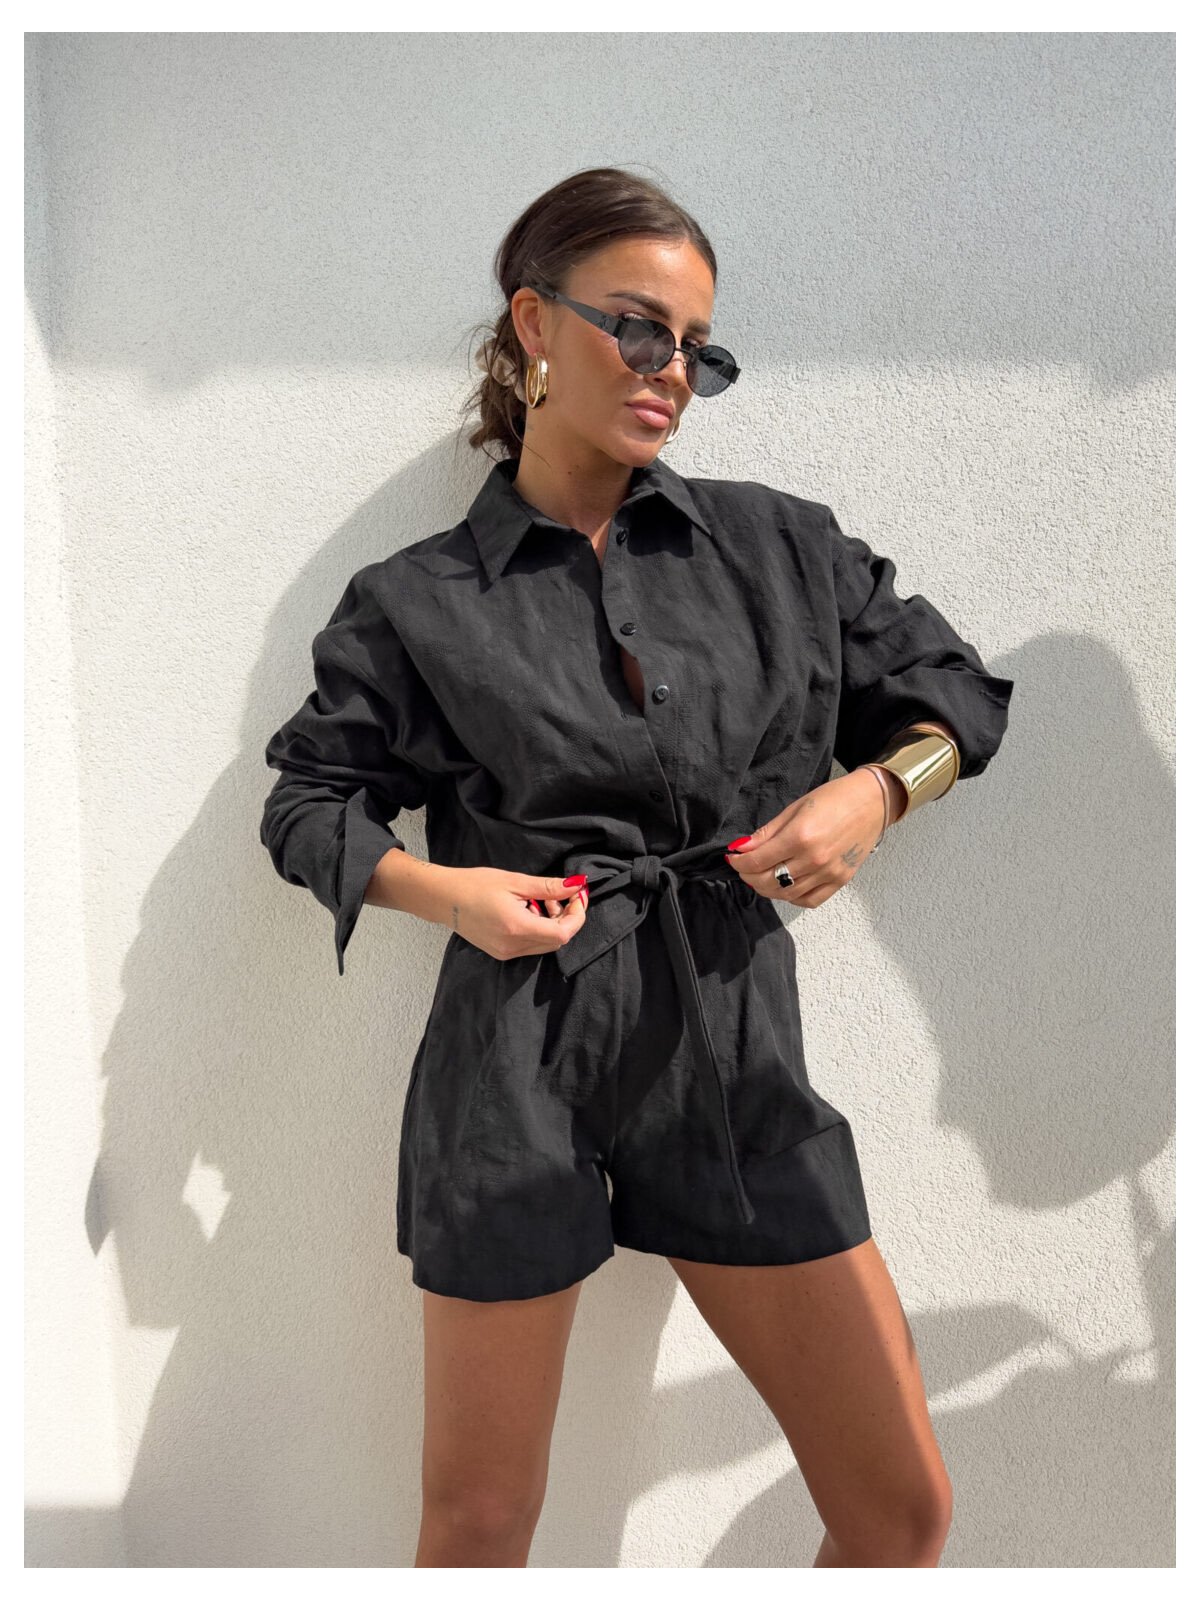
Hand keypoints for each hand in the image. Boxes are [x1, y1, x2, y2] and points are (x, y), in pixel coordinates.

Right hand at [436, 867, 588, 958]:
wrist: (444, 899)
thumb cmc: (475, 885)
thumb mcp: (515, 881)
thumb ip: (548, 887)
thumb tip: (577, 886)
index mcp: (517, 927)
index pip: (563, 934)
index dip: (577, 916)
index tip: (577, 896)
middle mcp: (513, 946)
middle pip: (557, 941)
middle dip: (566, 919)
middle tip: (559, 896)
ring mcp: (506, 953)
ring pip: (545, 945)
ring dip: (552, 925)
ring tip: (539, 902)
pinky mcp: (501, 953)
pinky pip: (530, 946)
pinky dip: (538, 931)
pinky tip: (527, 912)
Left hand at [723, 769, 887, 909]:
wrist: (872, 802)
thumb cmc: (834, 798)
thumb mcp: (795, 808)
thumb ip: (767, 833)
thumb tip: (742, 848)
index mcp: (800, 837)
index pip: (758, 861)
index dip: (739, 862)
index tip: (732, 858)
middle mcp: (814, 859)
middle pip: (769, 881)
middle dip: (749, 876)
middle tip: (745, 868)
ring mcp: (828, 873)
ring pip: (786, 894)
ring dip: (767, 888)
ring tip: (761, 876)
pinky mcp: (840, 881)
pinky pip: (809, 900)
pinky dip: (792, 897)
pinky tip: (786, 885)